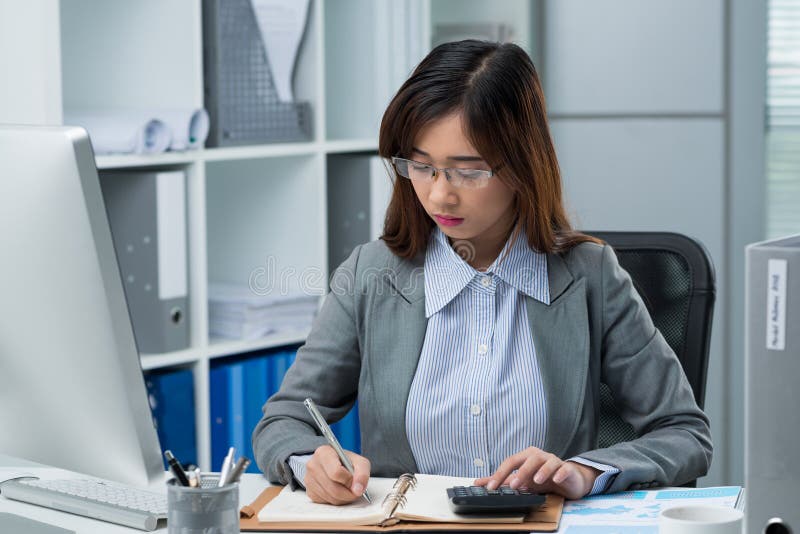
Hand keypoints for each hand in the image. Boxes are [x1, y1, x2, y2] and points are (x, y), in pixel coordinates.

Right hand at [304, 445, 370, 504]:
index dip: (348, 480)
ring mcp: (309, 479)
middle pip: (334, 489)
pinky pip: (326, 502)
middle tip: (355, 491)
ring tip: (348, 490)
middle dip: (348, 493)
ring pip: (331, 498)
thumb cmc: (346, 462)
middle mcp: (312, 465)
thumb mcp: (359, 461)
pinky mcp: (309, 492)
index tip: (354, 480)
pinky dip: (336, 500)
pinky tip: (339, 491)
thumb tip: (358, 490)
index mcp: (323, 453)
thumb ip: (362, 473)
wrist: (333, 464)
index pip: (336, 472)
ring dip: (344, 498)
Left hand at [474, 447, 600, 499]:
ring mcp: (554, 461)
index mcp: (526, 456)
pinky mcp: (567, 469)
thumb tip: (479, 483)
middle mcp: (539, 456)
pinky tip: (556, 480)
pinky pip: (564, 469)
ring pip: (547, 462)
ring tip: (536, 481)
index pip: (511, 462)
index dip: (500, 473)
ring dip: (541, 471)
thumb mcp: (521, 480)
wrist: (568, 480)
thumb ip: (502, 481)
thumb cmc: (542, 478)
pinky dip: (560, 473)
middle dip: (521, 472)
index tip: (491, 487)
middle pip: (529, 459)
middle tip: (513, 484)